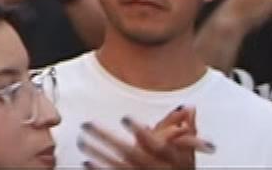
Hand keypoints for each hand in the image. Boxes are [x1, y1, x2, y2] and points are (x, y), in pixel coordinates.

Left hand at [78, 107, 210, 169]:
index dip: (142, 132)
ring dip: (99, 153)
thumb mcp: (187, 152)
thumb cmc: (180, 168)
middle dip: (109, 139)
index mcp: (173, 158)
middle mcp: (157, 168)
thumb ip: (186, 131)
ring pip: (119, 166)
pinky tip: (87, 161)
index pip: (158, 145)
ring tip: (82, 141)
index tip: (125, 118)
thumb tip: (188, 107)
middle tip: (89, 124)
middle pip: (131, 154)